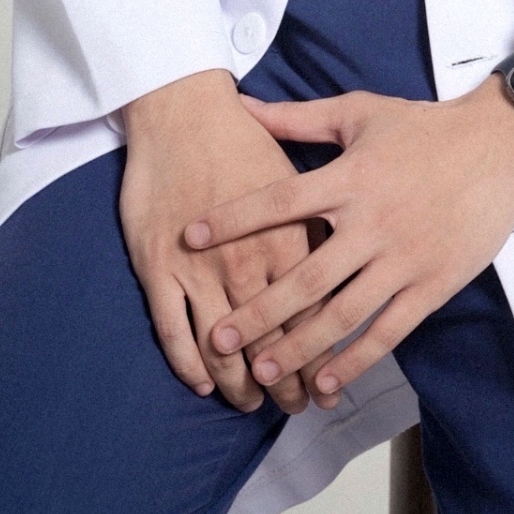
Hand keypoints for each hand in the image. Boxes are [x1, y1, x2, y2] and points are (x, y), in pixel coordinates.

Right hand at [120, 70, 319, 414]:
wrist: (182, 108)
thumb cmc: (243, 135)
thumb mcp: (301, 169)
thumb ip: (326, 213)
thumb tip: (354, 250)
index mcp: (291, 234)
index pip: (313, 311)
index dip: (320, 353)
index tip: (327, 381)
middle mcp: (250, 258)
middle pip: (273, 338)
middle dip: (286, 380)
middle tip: (293, 405)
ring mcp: (202, 267)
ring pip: (224, 346)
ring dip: (240, 382)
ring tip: (251, 401)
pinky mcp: (160, 267)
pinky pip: (175, 331)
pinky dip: (189, 364)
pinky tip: (203, 380)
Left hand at [184, 77, 513, 409]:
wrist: (499, 145)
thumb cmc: (424, 127)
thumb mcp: (359, 112)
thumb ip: (298, 118)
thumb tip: (242, 106)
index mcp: (350, 177)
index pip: (281, 202)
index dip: (235, 219)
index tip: (192, 238)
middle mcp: (371, 221)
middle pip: (304, 275)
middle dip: (257, 310)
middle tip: (219, 337)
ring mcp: (402, 258)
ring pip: (341, 313)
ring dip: (297, 346)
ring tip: (259, 371)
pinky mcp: (431, 285)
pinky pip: (387, 331)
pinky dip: (354, 360)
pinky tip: (324, 382)